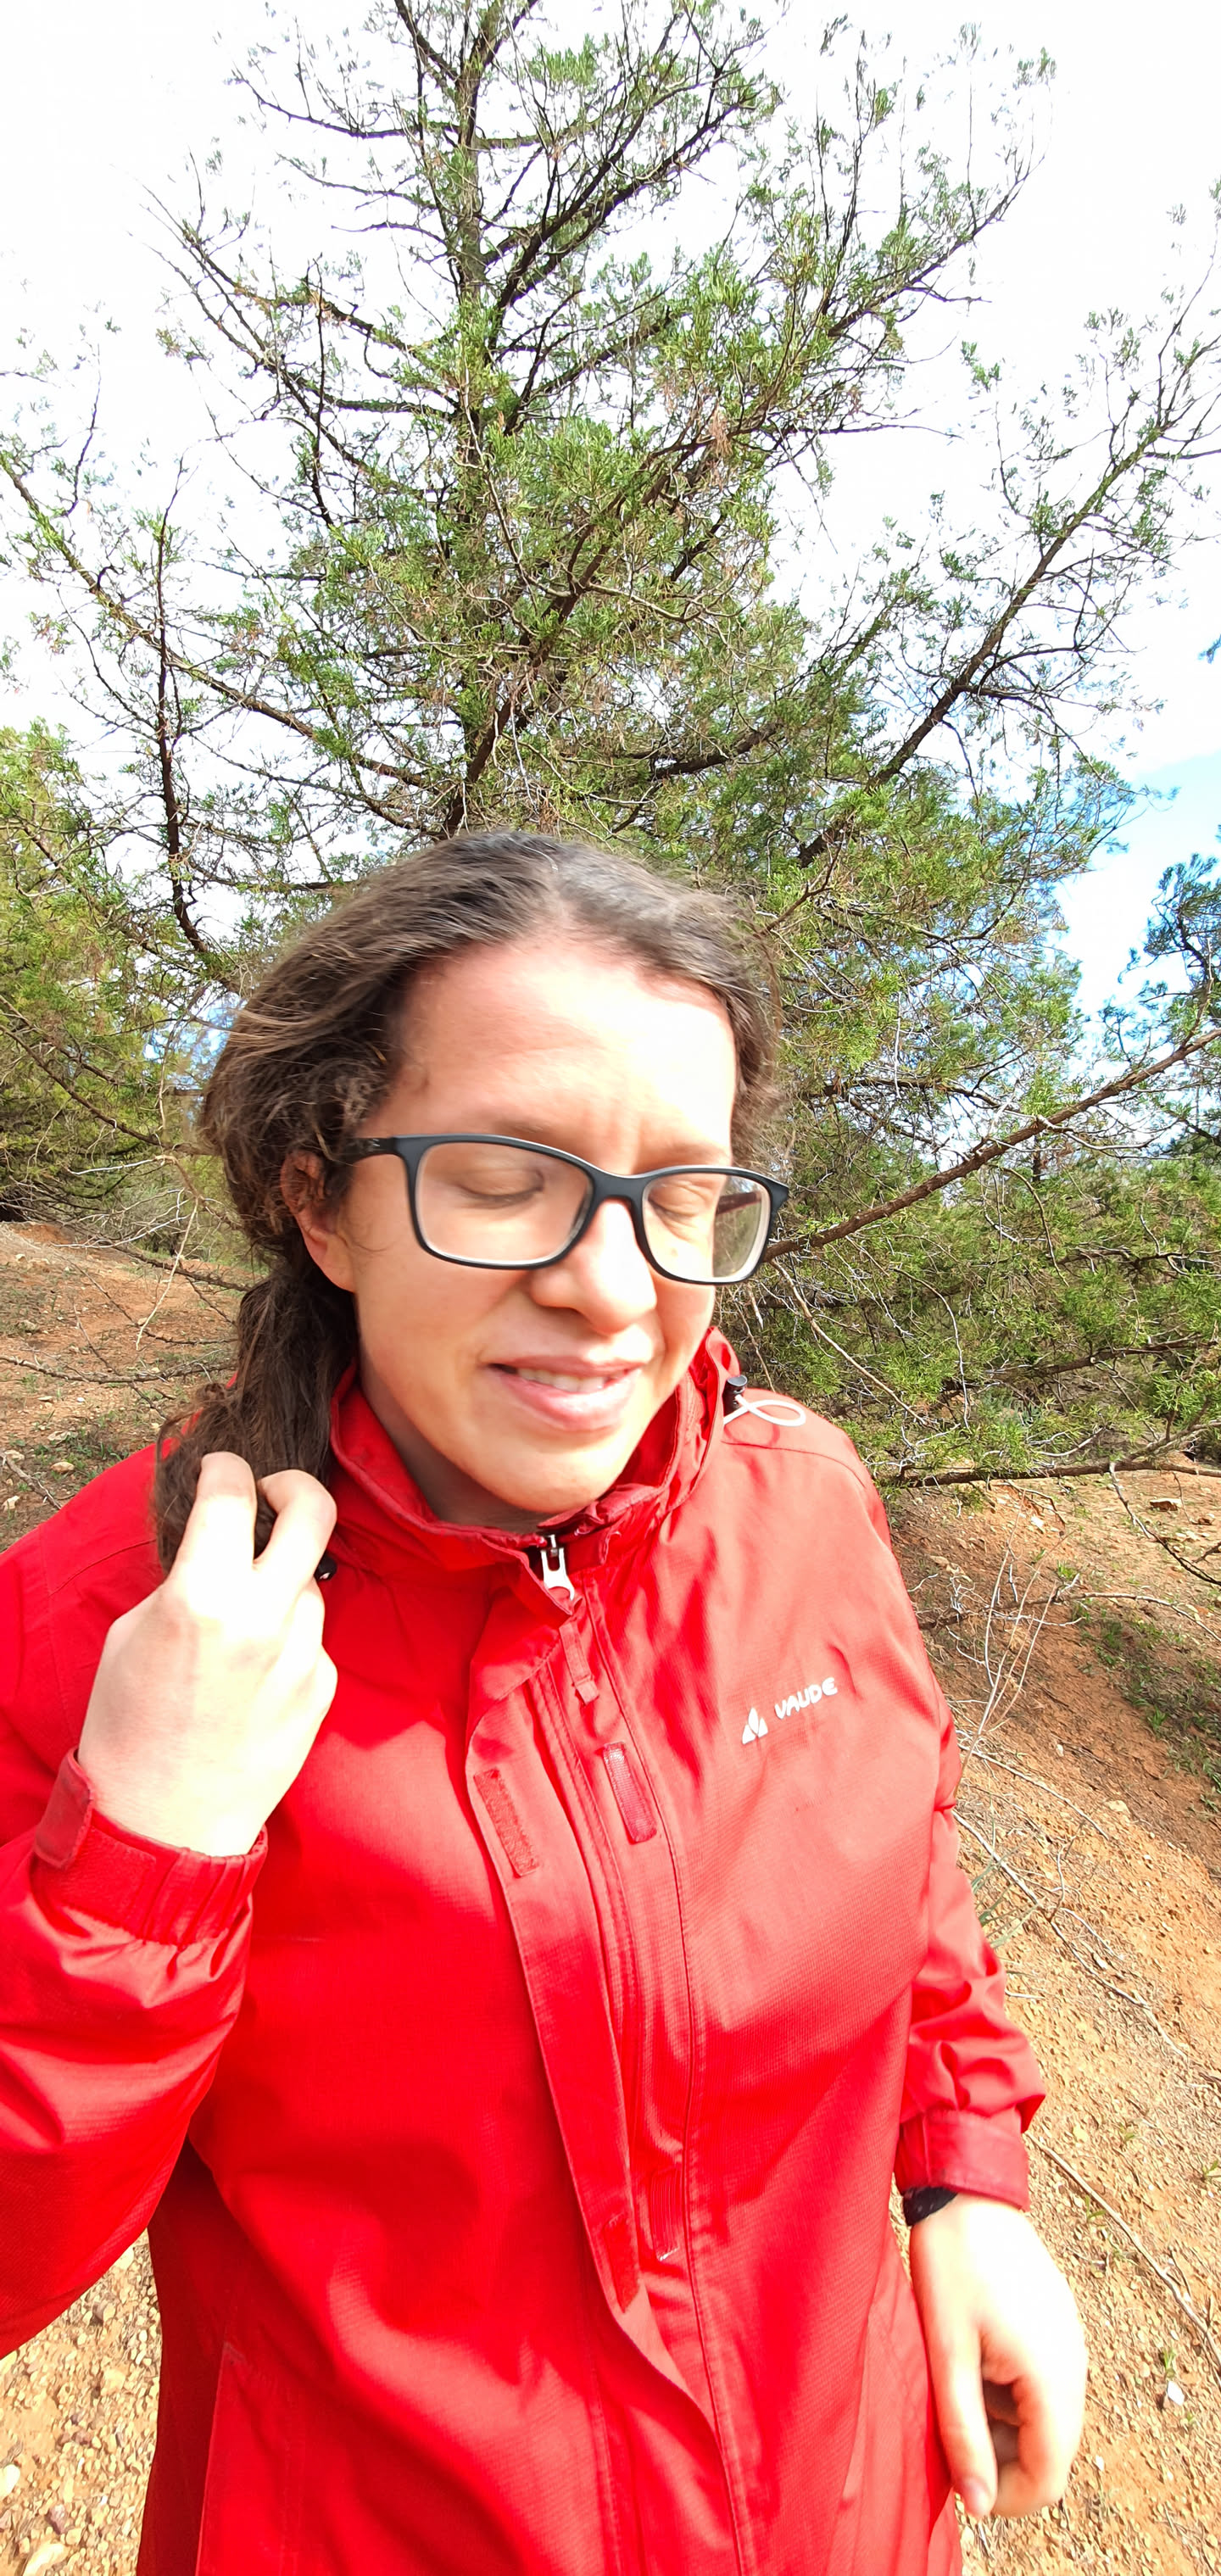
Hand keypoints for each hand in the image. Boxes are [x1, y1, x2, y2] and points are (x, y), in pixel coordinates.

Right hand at [78, 1453, 337, 1857]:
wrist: (165, 1821)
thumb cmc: (130, 1727)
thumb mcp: (132, 1635)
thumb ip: (184, 1580)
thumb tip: (216, 1544)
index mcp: (203, 1597)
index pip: (232, 1494)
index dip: (226, 1466)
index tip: (222, 1467)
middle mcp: (264, 1618)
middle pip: (313, 1512)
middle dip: (294, 1485)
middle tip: (273, 1492)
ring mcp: (303, 1654)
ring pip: (310, 1581)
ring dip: (282, 1578)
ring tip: (242, 1614)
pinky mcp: (323, 1687)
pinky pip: (311, 1637)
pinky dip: (287, 1635)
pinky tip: (252, 1671)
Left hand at [909, 2193, 1086, 2520]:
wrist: (964, 2189)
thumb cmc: (949, 2265)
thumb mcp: (945, 2355)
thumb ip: (962, 2432)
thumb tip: (979, 2502)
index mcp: (1053, 2376)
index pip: (1048, 2476)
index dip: (1004, 2497)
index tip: (959, 2481)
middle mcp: (1075, 2364)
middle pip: (1051, 2451)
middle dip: (1002, 2460)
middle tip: (949, 2431)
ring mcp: (1070, 2342)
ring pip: (1046, 2419)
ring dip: (1004, 2425)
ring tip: (957, 2386)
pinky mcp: (1058, 2326)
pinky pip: (1043, 2384)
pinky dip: (1010, 2393)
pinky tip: (974, 2360)